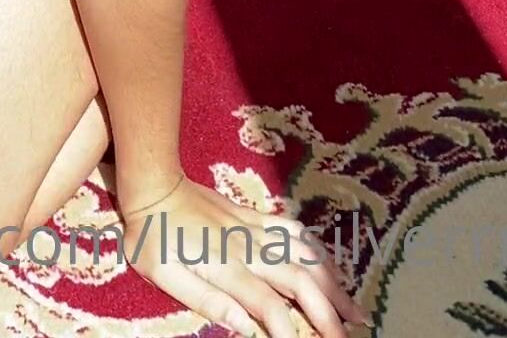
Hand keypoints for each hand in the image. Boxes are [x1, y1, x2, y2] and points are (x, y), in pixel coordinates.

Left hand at [121, 174, 369, 336]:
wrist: (154, 185)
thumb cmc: (153, 239)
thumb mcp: (166, 277)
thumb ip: (207, 302)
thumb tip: (246, 326)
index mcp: (227, 268)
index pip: (270, 306)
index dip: (292, 331)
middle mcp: (249, 247)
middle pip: (300, 281)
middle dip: (328, 312)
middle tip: (348, 336)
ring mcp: (254, 228)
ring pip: (304, 255)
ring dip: (332, 282)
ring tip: (353, 309)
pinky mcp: (253, 215)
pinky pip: (293, 230)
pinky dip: (316, 250)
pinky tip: (328, 264)